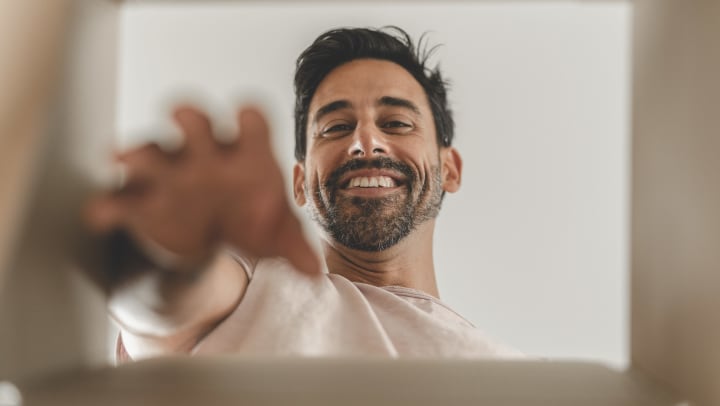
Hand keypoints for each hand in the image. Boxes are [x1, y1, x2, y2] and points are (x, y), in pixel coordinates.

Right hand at [85, 106, 320, 274]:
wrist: (216, 238)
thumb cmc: (252, 219)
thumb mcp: (277, 233)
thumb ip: (294, 245)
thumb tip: (314, 270)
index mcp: (245, 154)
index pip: (250, 123)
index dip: (248, 117)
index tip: (246, 113)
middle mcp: (205, 154)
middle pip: (196, 124)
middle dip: (189, 118)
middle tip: (181, 113)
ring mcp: (171, 172)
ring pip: (151, 151)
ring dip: (138, 152)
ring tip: (122, 157)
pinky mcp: (143, 199)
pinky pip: (121, 198)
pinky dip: (109, 205)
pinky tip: (100, 213)